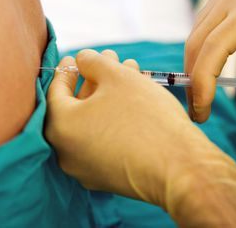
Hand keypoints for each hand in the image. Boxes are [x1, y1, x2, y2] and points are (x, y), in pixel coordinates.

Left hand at [46, 49, 235, 226]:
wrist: (180, 169)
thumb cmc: (144, 117)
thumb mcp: (117, 77)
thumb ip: (92, 62)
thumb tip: (81, 59)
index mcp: (61, 127)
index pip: (55, 91)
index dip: (66, 70)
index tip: (73, 58)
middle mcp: (67, 152)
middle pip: (77, 106)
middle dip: (95, 79)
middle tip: (108, 60)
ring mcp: (86, 168)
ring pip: (92, 122)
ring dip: (107, 95)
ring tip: (128, 71)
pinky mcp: (107, 177)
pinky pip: (103, 140)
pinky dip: (112, 117)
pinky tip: (132, 98)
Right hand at [185, 0, 235, 125]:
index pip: (214, 47)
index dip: (203, 79)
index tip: (202, 109)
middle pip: (197, 45)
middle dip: (193, 82)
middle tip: (198, 113)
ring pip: (192, 40)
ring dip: (191, 71)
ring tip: (199, 99)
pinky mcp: (213, 3)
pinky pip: (196, 33)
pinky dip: (196, 57)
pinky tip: (203, 75)